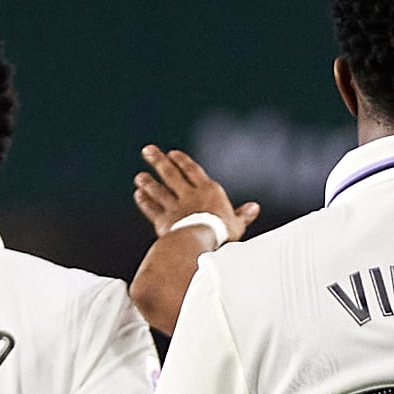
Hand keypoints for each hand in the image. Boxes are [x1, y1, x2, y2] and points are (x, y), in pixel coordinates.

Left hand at [132, 146, 256, 246]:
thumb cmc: (222, 234)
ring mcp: (174, 207)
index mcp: (208, 191)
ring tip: (140, 176)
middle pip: (171, 173)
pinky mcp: (164, 221)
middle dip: (158, 161)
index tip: (173, 154)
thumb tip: (254, 207)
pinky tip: (139, 195)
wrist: (200, 243)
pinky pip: (153, 209)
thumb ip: (243, 215)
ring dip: (149, 182)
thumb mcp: (237, 224)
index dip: (182, 161)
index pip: (192, 170)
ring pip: (159, 190)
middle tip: (147, 150)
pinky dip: (145, 202)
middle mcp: (189, 195)